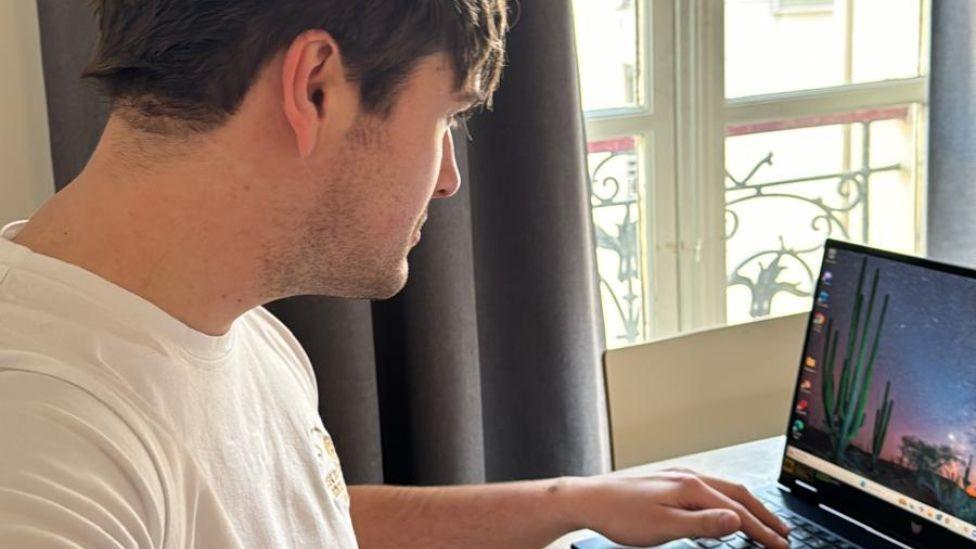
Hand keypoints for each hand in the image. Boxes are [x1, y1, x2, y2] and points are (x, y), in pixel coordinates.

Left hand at [560, 468, 790, 548]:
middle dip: (763, 514)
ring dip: (746, 505)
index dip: (762, 530)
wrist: (588, 500)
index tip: (781, 545)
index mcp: (691, 487)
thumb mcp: (664, 527)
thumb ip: (703, 524)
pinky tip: (724, 508)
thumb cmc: (620, 515)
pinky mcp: (669, 481)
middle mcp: (688, 476)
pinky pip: (709, 488)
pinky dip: (727, 499)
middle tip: (783, 533)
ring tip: (762, 521)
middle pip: (737, 494)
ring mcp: (678, 476)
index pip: (738, 511)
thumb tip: (737, 520)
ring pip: (724, 489)